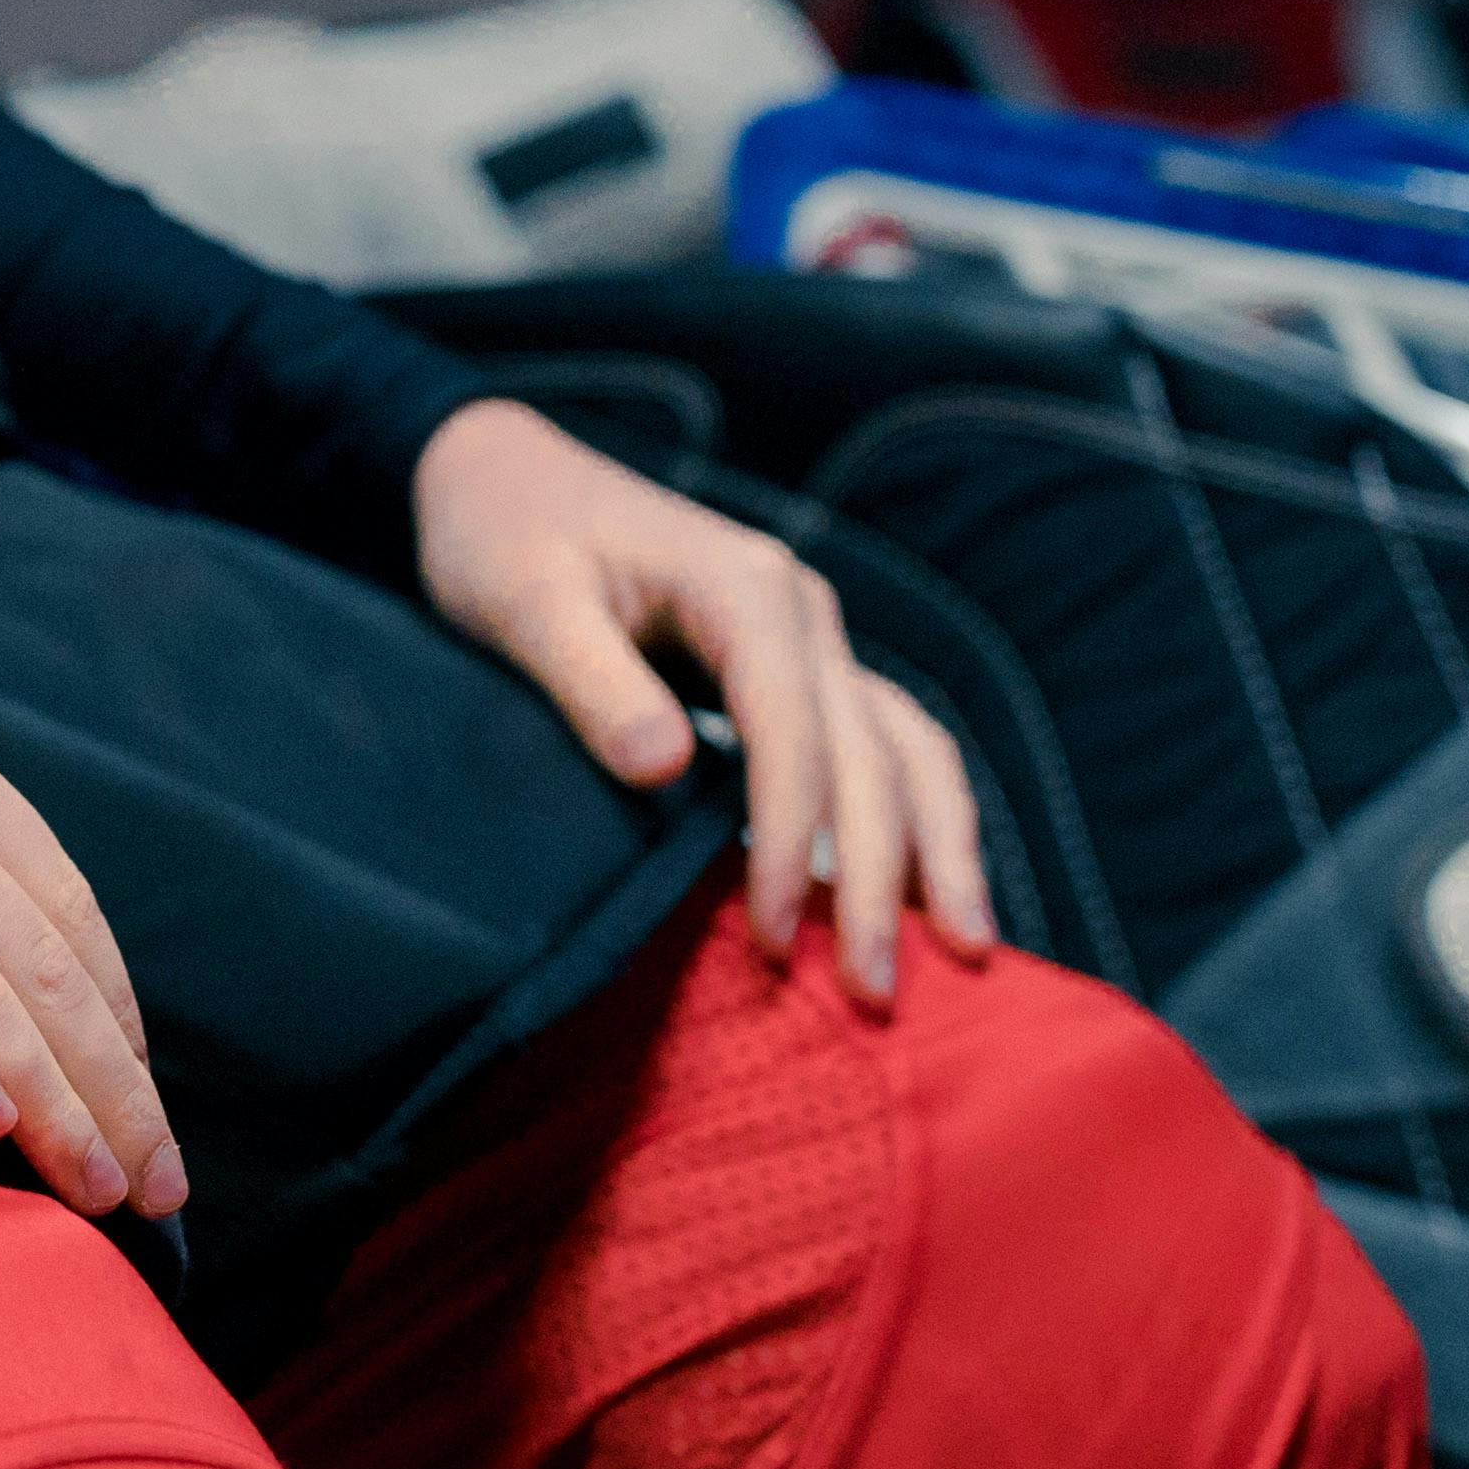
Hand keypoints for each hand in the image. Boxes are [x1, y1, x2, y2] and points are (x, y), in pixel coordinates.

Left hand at [412, 398, 992, 1003]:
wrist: (500, 476)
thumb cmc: (503, 536)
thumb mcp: (523, 601)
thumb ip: (592, 682)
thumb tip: (665, 767)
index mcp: (744, 586)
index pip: (795, 731)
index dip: (789, 839)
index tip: (767, 938)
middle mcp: (801, 607)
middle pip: (871, 752)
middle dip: (881, 876)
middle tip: (874, 992)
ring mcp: (811, 636)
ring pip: (907, 747)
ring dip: (935, 848)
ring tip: (968, 954)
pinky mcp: (796, 669)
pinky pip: (880, 746)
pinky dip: (912, 818)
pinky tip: (923, 897)